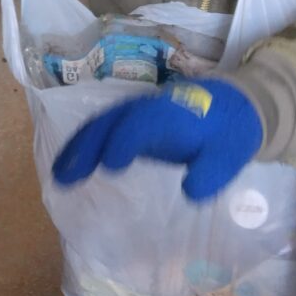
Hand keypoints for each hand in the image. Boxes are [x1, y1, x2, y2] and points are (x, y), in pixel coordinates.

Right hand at [52, 78, 262, 199]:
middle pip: (111, 121)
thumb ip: (211, 174)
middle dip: (86, 146)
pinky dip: (85, 143)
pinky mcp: (134, 119)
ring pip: (101, 123)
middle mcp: (149, 108)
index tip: (110, 165)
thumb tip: (189, 191)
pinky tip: (73, 165)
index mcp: (173, 115)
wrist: (236, 104)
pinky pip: (104, 127)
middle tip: (65, 177)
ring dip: (78, 147)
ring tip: (59, 175)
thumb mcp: (230, 156)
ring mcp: (138, 111)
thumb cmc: (231, 132)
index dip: (125, 141)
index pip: (142, 124)